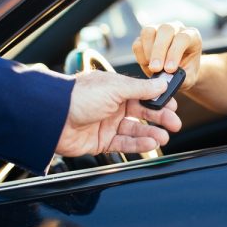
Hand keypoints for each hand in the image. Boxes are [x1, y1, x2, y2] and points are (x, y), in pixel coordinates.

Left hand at [55, 71, 181, 155]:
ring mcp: (106, 124)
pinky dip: (138, 144)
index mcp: (115, 88)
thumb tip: (162, 82)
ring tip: (164, 137)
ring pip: (135, 130)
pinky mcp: (101, 141)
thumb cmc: (80, 96)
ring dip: (151, 133)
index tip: (173, 105)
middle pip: (142, 113)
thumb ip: (141, 88)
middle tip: (175, 124)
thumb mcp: (115, 87)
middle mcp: (112, 105)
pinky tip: (150, 143)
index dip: (158, 99)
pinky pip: (123, 144)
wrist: (52, 118)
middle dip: (160, 118)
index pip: (143, 94)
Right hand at [132, 22, 201, 89]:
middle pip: (165, 30)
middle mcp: (175, 28)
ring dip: (148, 51)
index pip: (183, 38)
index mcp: (192, 36)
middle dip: (159, 51)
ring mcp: (158, 29)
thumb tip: (167, 78)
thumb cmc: (187, 72)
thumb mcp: (189, 77)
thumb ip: (181, 77)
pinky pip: (138, 42)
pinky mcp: (145, 37)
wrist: (178, 71)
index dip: (174, 53)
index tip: (169, 69)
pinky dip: (140, 55)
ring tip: (152, 67)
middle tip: (156, 69)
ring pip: (148, 31)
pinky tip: (147, 65)